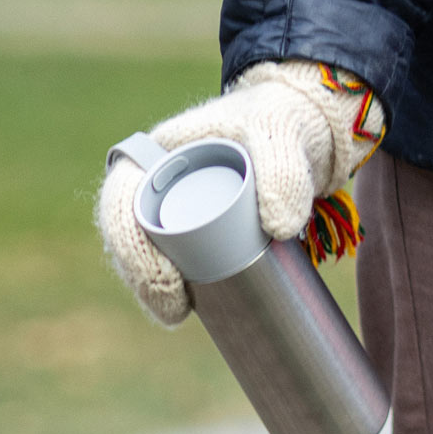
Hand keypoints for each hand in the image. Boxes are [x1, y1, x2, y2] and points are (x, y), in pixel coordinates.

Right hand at [95, 61, 383, 326]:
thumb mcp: (282, 133)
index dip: (131, 248)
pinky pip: (176, 257)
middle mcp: (157, 181)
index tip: (166, 282)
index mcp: (158, 153)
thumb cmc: (283, 119)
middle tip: (175, 312)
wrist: (310, 126)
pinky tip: (186, 310)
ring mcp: (177, 204)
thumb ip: (284, 171)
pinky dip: (177, 283)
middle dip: (142, 278)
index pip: (121, 203)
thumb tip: (277, 229)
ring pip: (149, 252)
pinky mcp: (200, 225)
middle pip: (131, 236)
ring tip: (179, 314)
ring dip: (154, 288)